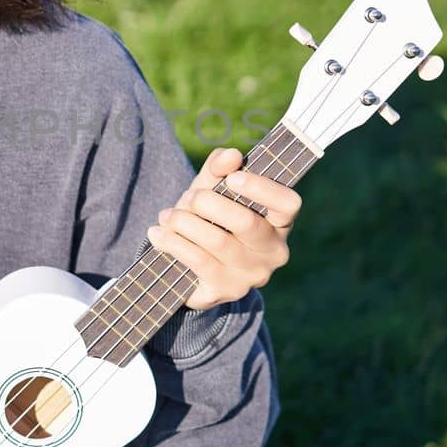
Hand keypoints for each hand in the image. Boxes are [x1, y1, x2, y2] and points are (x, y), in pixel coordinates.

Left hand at [144, 147, 300, 309]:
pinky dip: (172, 243)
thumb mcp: (213, 191)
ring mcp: (250, 276)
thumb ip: (219, 169)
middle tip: (188, 197)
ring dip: (184, 222)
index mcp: (279, 223)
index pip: (288, 204)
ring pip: (217, 241)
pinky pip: (197, 262)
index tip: (232, 178)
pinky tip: (157, 234)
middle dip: (208, 203)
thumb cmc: (210, 220)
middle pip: (246, 222)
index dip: (263, 188)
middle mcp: (272, 252)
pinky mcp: (225, 291)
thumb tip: (231, 155)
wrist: (190, 269)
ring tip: (166, 215)